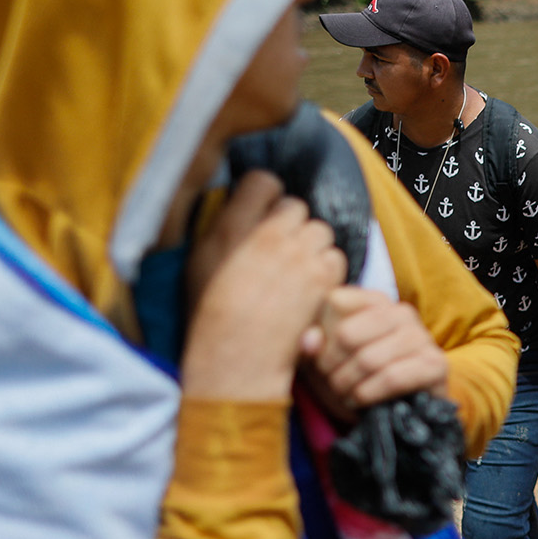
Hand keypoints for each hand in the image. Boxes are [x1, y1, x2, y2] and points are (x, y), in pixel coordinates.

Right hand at [180, 172, 344, 402]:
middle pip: (298, 207)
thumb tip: (244, 206)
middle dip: (295, 225)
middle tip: (285, 250)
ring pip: (321, 231)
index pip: (264, 182)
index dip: (270, 199)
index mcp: (233, 226)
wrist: (237, 356)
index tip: (267, 217)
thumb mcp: (200, 262)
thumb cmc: (211, 315)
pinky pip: (337, 258)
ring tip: (299, 272)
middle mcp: (268, 234)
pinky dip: (329, 270)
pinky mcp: (322, 277)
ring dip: (314, 247)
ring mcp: (299, 254)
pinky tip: (313, 288)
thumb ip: (226, 228)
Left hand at [299, 288, 449, 415]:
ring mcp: (422, 336)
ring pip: (368, 359)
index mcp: (373, 301)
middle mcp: (400, 311)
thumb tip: (309, 342)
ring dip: (347, 385)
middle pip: (347, 334)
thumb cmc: (353, 378)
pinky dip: (368, 394)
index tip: (318, 359)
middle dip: (330, 366)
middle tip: (330, 382)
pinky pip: (393, 378)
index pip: (335, 301)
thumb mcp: (323, 359)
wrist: (393, 413)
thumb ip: (310, 344)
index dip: (320, 337)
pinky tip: (361, 401)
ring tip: (344, 394)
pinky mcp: (436, 364)